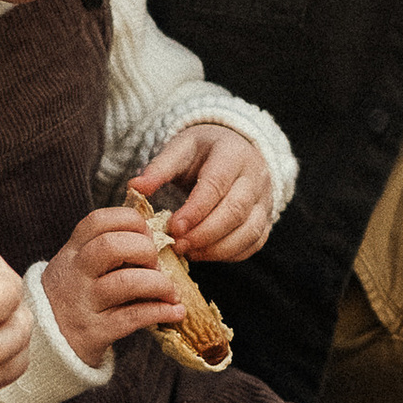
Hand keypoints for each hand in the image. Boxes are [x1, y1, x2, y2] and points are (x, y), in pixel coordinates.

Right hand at [44, 202, 186, 366]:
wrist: (48, 344)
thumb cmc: (75, 298)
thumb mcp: (78, 267)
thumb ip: (107, 251)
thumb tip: (157, 240)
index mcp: (72, 252)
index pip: (98, 221)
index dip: (131, 221)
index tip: (147, 236)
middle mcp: (74, 273)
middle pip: (111, 246)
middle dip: (145, 250)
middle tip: (157, 265)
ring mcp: (83, 303)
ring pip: (126, 282)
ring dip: (159, 284)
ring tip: (171, 292)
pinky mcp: (94, 332)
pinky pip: (133, 317)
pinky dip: (161, 312)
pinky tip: (175, 312)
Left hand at [128, 124, 273, 262]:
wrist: (235, 149)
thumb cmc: (203, 151)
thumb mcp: (180, 148)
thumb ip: (159, 168)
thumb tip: (135, 187)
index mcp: (233, 154)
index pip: (216, 185)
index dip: (195, 210)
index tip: (173, 227)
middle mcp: (256, 177)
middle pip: (235, 211)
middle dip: (205, 233)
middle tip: (177, 245)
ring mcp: (265, 200)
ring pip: (249, 232)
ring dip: (217, 248)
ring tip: (188, 252)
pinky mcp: (266, 219)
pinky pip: (254, 243)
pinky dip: (230, 254)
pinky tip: (204, 254)